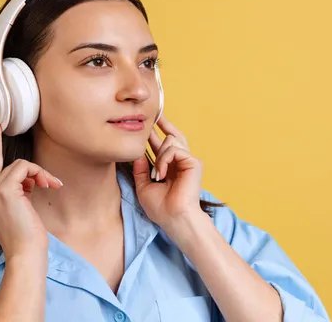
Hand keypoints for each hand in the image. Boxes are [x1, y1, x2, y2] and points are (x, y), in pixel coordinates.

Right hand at [0, 115, 62, 259]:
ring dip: (38, 174)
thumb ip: (16, 189)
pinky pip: (25, 168)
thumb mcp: (17, 207)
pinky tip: (47, 186)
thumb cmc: (26, 234)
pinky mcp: (3, 190)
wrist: (26, 253)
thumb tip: (28, 176)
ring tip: (48, 187)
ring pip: (19, 165)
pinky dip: (40, 174)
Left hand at [132, 113, 203, 230]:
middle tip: (153, 114)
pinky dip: (164, 160)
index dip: (156, 130)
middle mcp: (180, 161)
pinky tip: (161, 174)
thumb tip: (137, 152)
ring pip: (171, 140)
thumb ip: (140, 168)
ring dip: (159, 155)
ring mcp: (188, 161)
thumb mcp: (143, 186)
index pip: (163, 143)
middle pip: (173, 134)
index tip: (148, 120)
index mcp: (169, 166)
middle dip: (162, 123)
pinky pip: (174, 149)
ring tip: (156, 174)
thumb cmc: (160, 207)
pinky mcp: (193, 162)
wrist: (174, 218)